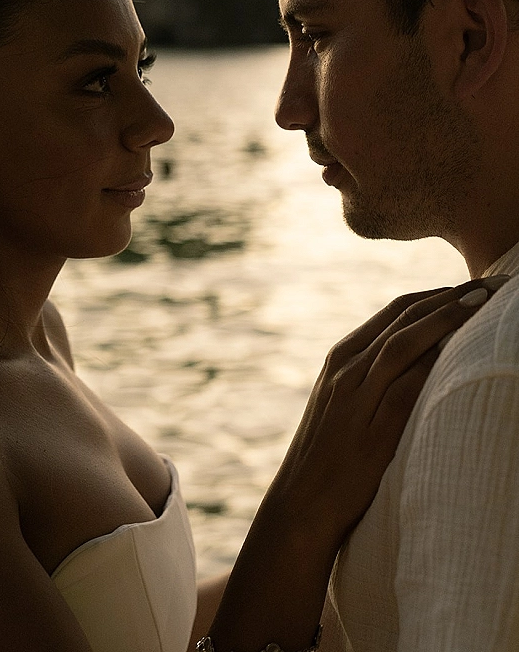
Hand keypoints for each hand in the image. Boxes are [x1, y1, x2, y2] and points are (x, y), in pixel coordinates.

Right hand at [270, 276, 509, 548]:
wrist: (300, 507)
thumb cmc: (328, 461)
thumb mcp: (343, 406)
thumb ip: (371, 379)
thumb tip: (419, 359)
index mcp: (341, 358)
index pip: (395, 312)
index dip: (437, 295)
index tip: (471, 287)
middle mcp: (346, 369)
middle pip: (404, 318)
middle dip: (450, 297)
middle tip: (490, 284)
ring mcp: (355, 397)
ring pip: (405, 343)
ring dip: (447, 318)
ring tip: (482, 301)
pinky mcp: (369, 430)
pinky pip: (405, 387)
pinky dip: (433, 362)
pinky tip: (460, 349)